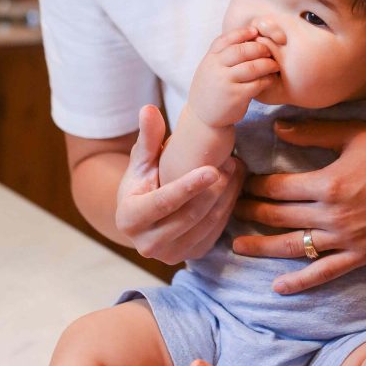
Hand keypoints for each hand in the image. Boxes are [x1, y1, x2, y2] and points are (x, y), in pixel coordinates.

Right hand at [115, 105, 244, 262]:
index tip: (213, 169)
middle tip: (232, 160)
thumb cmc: (144, 180)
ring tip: (236, 168)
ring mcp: (170, 254)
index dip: (189, 187)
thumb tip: (148, 108)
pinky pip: (215, 233)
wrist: (145, 215)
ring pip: (207, 224)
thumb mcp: (142, 160)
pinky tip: (234, 187)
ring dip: (226, 196)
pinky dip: (227, 209)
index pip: (164, 203)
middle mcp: (147, 244)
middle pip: (190, 215)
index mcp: (129, 218)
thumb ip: (148, 137)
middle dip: (215, 188)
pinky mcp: (190, 257)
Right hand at [189, 24, 279, 127]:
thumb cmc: (211, 89)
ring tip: (274, 65)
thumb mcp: (209, 68)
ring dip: (267, 64)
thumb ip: (222, 55)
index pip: (226, 39)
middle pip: (242, 51)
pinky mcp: (236, 97)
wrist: (202, 117)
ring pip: (252, 67)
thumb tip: (247, 36)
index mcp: (210, 59)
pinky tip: (270, 79)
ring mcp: (225, 83)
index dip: (242, 33)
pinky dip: (267, 80)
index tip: (255, 31)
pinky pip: (256, 84)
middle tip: (269, 51)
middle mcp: (216, 68)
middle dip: (259, 48)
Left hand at [233, 120, 365, 293]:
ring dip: (263, 248)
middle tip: (231, 210)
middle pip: (279, 217)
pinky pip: (325, 272)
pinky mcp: (361, 255)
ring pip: (295, 248)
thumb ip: (312, 133)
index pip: (278, 188)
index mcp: (328, 182)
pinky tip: (278, 287)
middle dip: (251, 213)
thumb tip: (277, 128)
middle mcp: (333, 215)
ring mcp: (347, 239)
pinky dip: (300, 282)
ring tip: (238, 246)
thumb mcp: (353, 133)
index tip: (240, 182)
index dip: (255, 186)